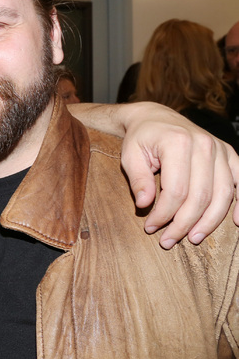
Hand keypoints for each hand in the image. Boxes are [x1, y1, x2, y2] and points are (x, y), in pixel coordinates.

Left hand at [117, 102, 237, 248]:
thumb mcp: (130, 155)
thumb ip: (137, 179)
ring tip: (192, 238)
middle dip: (183, 223)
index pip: (176, 190)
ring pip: (222, 195)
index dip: (164, 214)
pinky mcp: (229, 155)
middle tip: (167, 240)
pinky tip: (236, 221)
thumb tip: (144, 204)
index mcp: (178, 142)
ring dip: (208, 221)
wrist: (155, 118)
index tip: (150, 227)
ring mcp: (220, 150)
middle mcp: (204, 145)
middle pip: (200, 196)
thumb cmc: (141, 138)